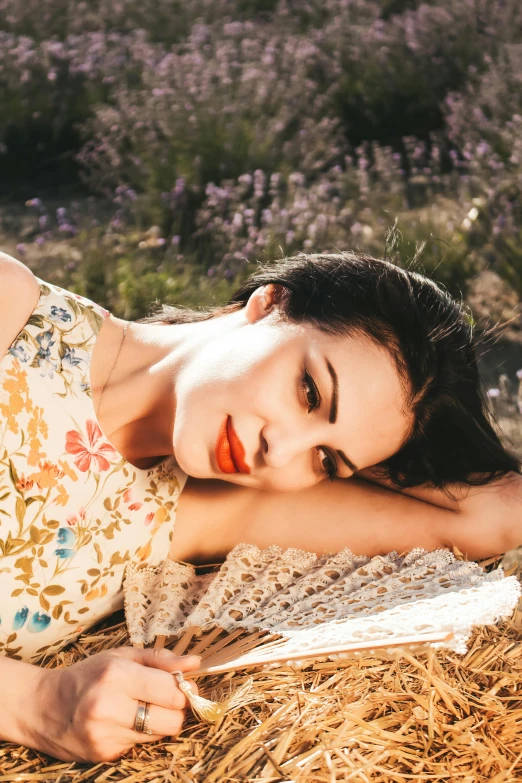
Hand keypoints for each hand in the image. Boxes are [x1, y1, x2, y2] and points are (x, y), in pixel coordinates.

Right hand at [27, 647, 199, 761]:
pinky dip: (137, 735)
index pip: (172, 692)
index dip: (182, 689)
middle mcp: (110, 706)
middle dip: (175, 710)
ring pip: (158, 735)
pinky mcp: (103, 754)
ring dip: (156, 722)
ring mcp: (105, 734)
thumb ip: (161, 659)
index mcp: (117, 674)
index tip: (180, 685)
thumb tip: (195, 663)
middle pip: (173, 720)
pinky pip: (139, 746)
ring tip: (137, 709)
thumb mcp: (121, 656)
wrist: (42, 706)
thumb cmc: (87, 675)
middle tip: (162, 699)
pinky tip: (120, 723)